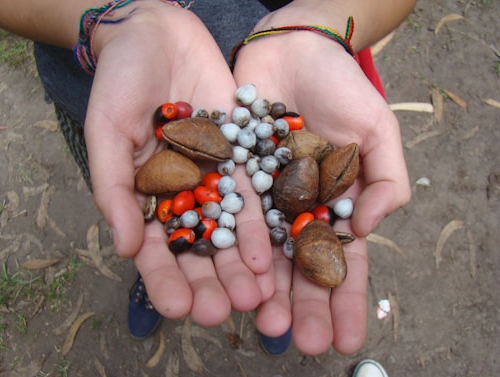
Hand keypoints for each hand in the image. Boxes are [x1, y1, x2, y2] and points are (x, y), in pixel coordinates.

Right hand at [83, 3, 272, 325]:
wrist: (158, 36)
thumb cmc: (120, 82)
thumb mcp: (107, 132)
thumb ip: (115, 188)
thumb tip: (125, 247)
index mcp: (146, 196)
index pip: (156, 248)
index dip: (165, 279)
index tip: (177, 308)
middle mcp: (183, 195)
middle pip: (198, 248)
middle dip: (210, 281)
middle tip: (222, 312)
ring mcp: (214, 179)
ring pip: (229, 231)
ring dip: (241, 265)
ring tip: (254, 298)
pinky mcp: (241, 158)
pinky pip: (253, 197)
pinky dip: (261, 227)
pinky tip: (271, 256)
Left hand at [233, 13, 409, 353]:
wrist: (294, 51)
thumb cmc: (341, 88)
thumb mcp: (377, 131)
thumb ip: (383, 181)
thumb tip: (366, 230)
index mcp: (334, 205)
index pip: (343, 262)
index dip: (344, 300)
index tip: (345, 338)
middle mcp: (296, 210)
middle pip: (299, 267)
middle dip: (303, 305)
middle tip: (301, 341)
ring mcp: (263, 198)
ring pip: (263, 253)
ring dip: (265, 290)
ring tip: (266, 323)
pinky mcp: (232, 180)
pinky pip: (230, 219)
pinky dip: (231, 250)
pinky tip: (232, 279)